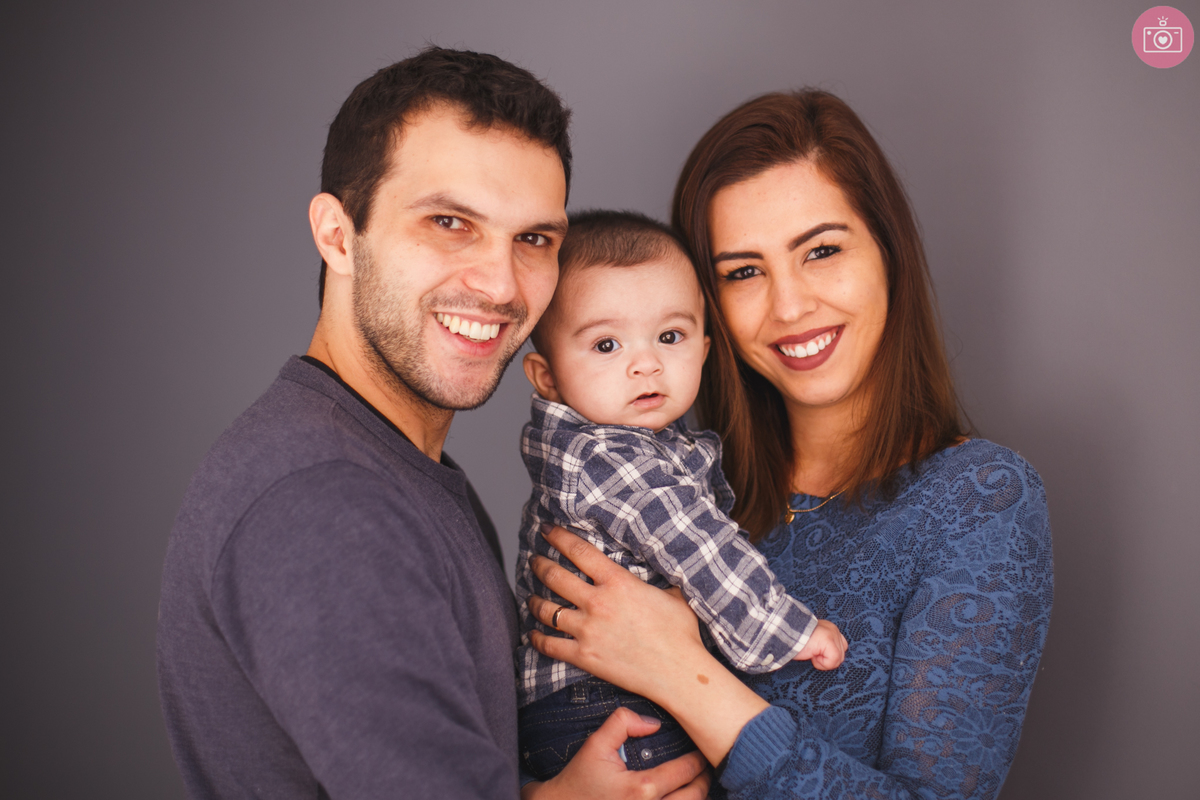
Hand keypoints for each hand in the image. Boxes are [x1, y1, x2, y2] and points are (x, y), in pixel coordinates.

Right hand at [520, 707, 709, 799]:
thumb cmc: (579, 780)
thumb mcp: (595, 745)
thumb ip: (622, 723)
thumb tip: (653, 724)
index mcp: (643, 790)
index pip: (686, 771)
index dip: (698, 759)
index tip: (701, 750)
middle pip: (696, 795)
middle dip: (704, 779)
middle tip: (704, 767)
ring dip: (696, 796)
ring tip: (695, 783)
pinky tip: (680, 797)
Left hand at [527, 526, 769, 766]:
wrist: (679, 673)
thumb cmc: (681, 634)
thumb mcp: (674, 594)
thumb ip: (659, 580)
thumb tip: (662, 569)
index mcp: (618, 582)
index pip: (579, 551)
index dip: (558, 537)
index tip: (546, 530)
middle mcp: (597, 602)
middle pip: (555, 576)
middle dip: (539, 565)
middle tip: (533, 560)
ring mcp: (587, 630)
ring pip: (546, 610)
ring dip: (534, 600)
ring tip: (530, 596)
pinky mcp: (584, 656)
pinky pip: (549, 644)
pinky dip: (536, 638)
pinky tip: (532, 633)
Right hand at [793, 619, 847, 669]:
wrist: (784, 633)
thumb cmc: (794, 639)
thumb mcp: (812, 642)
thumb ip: (822, 646)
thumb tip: (826, 657)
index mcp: (829, 628)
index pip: (841, 647)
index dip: (829, 655)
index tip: (815, 653)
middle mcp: (834, 630)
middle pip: (841, 655)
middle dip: (827, 659)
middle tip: (812, 653)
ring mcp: (833, 635)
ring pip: (838, 660)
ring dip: (823, 662)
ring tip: (811, 653)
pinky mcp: (830, 641)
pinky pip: (832, 661)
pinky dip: (821, 663)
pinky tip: (812, 655)